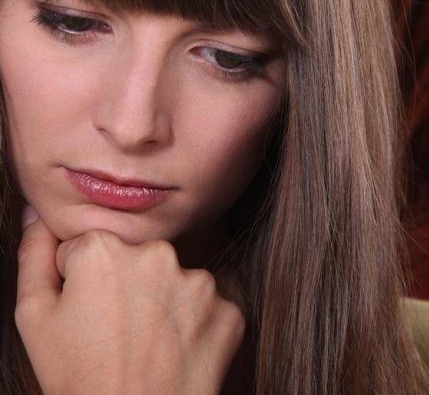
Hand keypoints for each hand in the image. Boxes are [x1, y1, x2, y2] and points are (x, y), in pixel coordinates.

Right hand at [14, 209, 244, 394]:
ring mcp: (202, 282)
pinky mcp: (231, 309)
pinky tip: (178, 350)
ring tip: (148, 344)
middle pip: (139, 259)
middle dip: (128, 285)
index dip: (83, 281)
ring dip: (165, 303)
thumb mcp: (34, 317)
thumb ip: (34, 254)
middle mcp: (160, 255)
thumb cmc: (80, 377)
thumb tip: (38, 215)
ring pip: (177, 280)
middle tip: (117, 332)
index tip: (87, 313)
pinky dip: (197, 323)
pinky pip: (211, 305)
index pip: (91, 248)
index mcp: (106, 250)